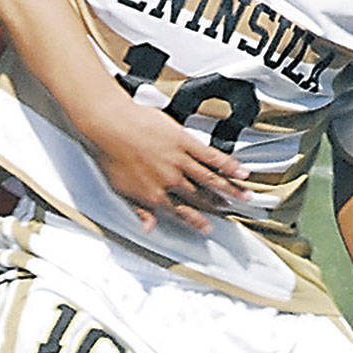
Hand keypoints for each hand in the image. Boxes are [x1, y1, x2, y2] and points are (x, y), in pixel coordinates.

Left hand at [85, 101, 248, 233]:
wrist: (108, 125)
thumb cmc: (108, 153)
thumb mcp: (120, 189)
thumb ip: (139, 210)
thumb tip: (148, 228)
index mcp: (154, 195)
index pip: (181, 212)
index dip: (196, 221)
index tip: (208, 228)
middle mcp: (171, 181)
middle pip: (200, 196)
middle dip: (217, 205)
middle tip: (230, 210)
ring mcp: (180, 161)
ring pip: (210, 179)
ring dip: (229, 189)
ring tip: (244, 196)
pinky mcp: (184, 141)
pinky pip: (211, 156)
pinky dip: (228, 164)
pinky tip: (241, 171)